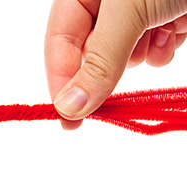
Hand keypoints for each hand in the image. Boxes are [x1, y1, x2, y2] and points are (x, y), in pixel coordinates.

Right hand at [45, 0, 186, 128]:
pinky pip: (150, 51)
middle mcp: (103, 6)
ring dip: (137, 56)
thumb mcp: (128, 11)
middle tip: (106, 103)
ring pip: (120, 58)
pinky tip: (172, 31)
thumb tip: (70, 106)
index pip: (58, 42)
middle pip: (88, 54)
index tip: (67, 118)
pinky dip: (160, 49)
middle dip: (102, 73)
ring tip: (157, 34)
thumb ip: (99, 60)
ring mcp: (132, 15)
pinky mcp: (159, 22)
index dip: (59, 81)